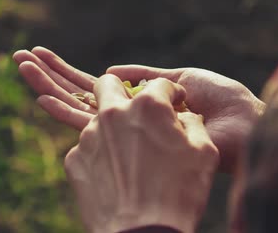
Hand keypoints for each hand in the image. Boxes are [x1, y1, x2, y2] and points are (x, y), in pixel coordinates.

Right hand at [12, 47, 263, 172]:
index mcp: (138, 102)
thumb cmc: (218, 101)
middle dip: (50, 76)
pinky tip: (43, 99)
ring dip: (47, 87)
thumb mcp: (176, 78)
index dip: (68, 72)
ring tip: (21, 66)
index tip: (44, 55)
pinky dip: (65, 111)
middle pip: (78, 94)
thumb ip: (143, 76)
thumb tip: (109, 71)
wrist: (239, 123)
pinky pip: (91, 126)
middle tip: (19, 57)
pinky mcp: (129, 142)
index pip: (94, 85)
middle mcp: (126, 118)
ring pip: (76, 107)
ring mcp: (124, 131)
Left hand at [65, 75, 218, 232]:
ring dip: (111, 127)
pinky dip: (101, 155)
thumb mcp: (204, 153)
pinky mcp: (74, 159)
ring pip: (96, 118)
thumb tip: (185, 117)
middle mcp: (113, 114)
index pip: (160, 85)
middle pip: (107, 83)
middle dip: (120, 89)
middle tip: (134, 109)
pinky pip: (88, 147)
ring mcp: (88, 136)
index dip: (173, 94)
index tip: (177, 105)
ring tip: (128, 155)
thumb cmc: (179, 194)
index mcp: (148, 107)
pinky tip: (115, 175)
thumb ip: (193, 124)